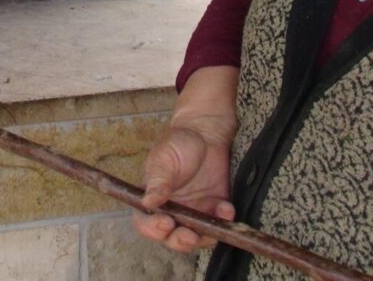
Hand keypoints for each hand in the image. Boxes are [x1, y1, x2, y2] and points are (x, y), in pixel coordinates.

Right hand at [131, 66, 239, 253]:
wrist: (207, 132)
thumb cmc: (179, 142)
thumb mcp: (164, 158)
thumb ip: (158, 181)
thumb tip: (147, 202)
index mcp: (153, 199)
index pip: (145, 222)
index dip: (153, 229)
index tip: (165, 223)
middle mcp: (171, 210)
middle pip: (171, 237)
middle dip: (180, 241)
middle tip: (189, 236)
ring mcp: (193, 211)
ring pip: (196, 236)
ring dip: (204, 236)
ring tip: (213, 224)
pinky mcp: (214, 208)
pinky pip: (218, 224)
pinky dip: (223, 222)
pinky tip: (226, 208)